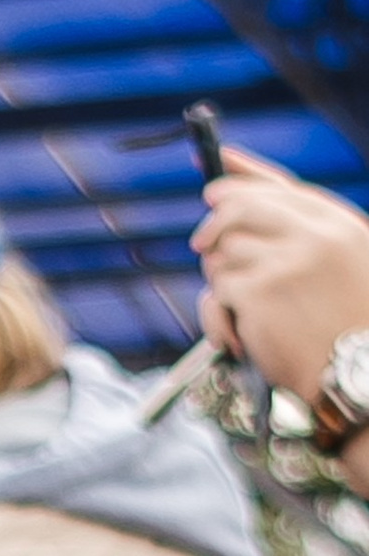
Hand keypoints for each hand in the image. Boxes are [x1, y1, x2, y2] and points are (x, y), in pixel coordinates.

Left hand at [194, 148, 368, 435]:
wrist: (357, 378)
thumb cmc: (346, 334)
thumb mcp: (344, 268)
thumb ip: (304, 236)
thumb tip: (244, 207)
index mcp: (340, 225)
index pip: (280, 186)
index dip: (241, 178)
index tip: (214, 177)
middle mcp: (315, 235)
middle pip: (240, 209)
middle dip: (214, 226)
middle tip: (202, 242)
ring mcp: (286, 261)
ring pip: (221, 252)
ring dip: (220, 282)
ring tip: (243, 312)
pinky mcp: (259, 292)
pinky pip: (215, 291)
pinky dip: (216, 317)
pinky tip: (236, 336)